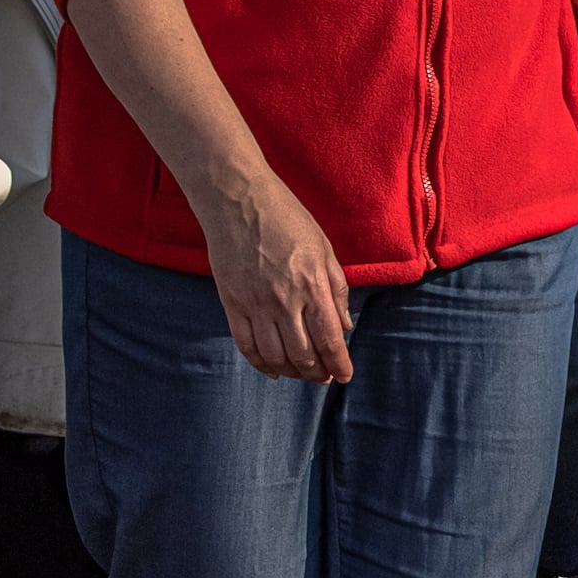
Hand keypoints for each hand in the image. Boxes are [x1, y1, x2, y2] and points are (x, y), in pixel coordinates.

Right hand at [195, 164, 355, 381]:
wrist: (238, 199)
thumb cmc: (286, 218)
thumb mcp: (324, 249)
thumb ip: (336, 290)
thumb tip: (345, 326)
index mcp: (313, 285)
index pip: (330, 340)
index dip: (340, 364)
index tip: (345, 376)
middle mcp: (285, 300)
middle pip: (303, 355)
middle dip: (317, 373)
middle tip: (324, 378)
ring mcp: (255, 304)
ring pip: (275, 356)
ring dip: (292, 372)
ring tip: (301, 374)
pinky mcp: (231, 303)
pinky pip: (246, 345)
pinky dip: (260, 363)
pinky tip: (272, 369)